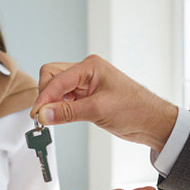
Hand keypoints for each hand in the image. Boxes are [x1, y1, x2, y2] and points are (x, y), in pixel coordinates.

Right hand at [30, 55, 178, 152]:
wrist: (152, 122)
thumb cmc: (135, 110)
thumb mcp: (99, 111)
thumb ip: (68, 113)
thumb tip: (44, 114)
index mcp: (91, 66)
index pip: (56, 77)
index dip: (44, 97)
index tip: (37, 115)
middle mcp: (87, 72)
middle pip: (52, 77)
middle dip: (45, 95)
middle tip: (43, 116)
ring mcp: (86, 85)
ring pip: (57, 88)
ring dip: (51, 103)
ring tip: (51, 120)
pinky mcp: (87, 97)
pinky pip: (65, 99)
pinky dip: (59, 108)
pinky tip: (59, 118)